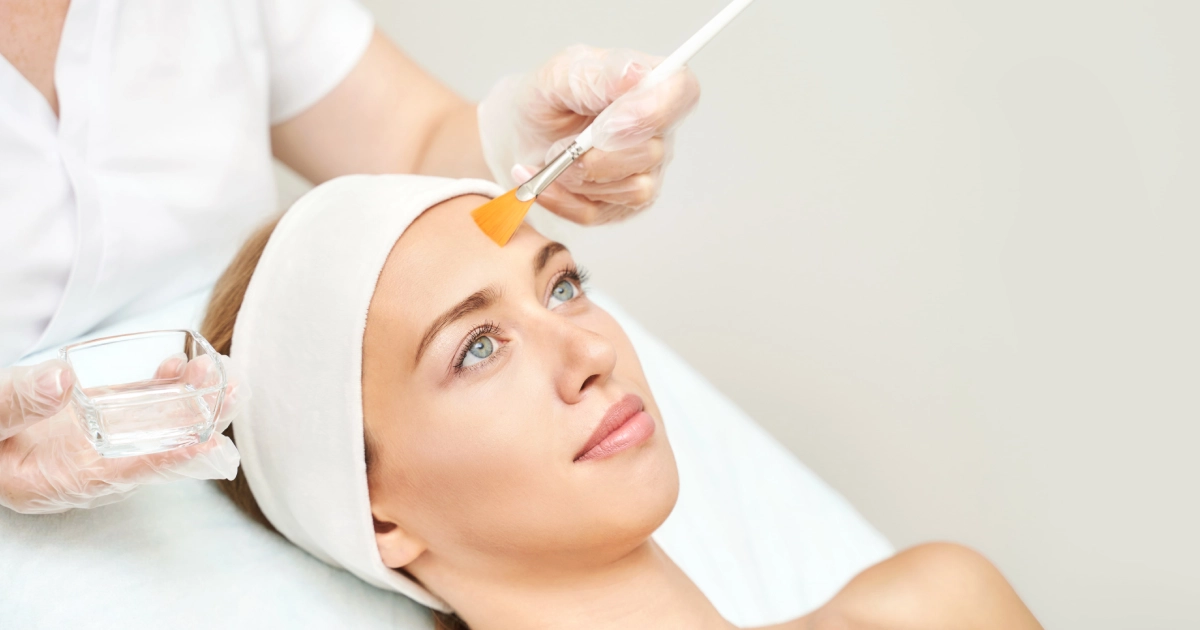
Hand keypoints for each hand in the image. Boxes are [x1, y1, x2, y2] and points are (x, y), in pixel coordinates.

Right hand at [0, 356, 244, 514]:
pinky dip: (160, 387)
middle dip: (196, 425)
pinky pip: (133, 406)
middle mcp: (83, 466)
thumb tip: (61, 381)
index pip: (121, 473)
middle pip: (151, 451)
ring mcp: (90, 442)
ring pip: (149, 426)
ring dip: (188, 401)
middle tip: (232, 394)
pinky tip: (181, 364)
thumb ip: (14, 405)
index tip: (208, 443)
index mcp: (54, 481)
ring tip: (220, 372)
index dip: (167, 458)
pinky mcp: (90, 418)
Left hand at [478, 45, 699, 224]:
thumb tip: (635, 73)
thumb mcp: (560, 74)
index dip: (653, 111)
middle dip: (599, 153)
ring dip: (580, 177)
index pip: (682, 92)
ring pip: (632, 189)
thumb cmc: (547, 98)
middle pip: (653, 151)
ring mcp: (643, 172)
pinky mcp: (620, 205)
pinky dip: (562, 199)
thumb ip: (597, 75)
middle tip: (561, 143)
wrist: (521, 134)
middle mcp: (656, 131)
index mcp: (651, 86)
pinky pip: (599, 213)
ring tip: (551, 157)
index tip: (609, 122)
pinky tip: (542, 180)